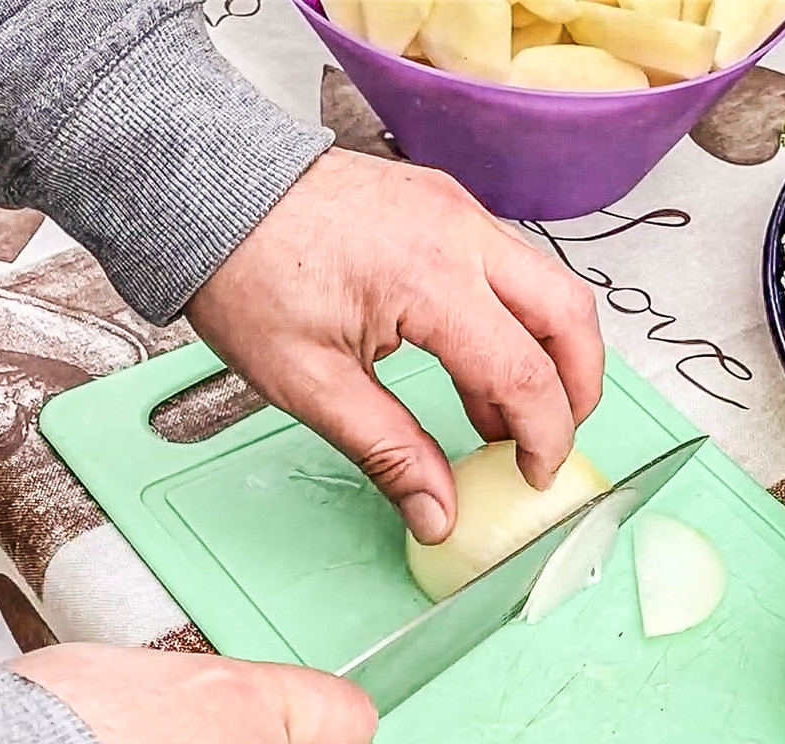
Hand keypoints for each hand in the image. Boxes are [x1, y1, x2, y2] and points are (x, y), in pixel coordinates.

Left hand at [186, 148, 603, 545]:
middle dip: (579, 387)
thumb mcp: (307, 381)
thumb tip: (438, 513)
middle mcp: (460, 232)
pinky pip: (507, 266)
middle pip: (569, 315)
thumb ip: (387, 450)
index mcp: (429, 278)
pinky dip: (511, 321)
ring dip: (545, 354)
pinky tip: (470, 368)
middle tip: (551, 441)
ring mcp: (457, 210)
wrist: (205, 187)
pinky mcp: (443, 203)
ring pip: (548, 285)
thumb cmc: (242, 270)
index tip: (530, 478)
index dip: (543, 437)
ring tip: (500, 419)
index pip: (524, 372)